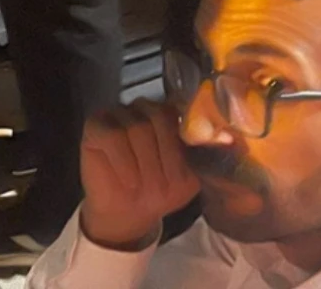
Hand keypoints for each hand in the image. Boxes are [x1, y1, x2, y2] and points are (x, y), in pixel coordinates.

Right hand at [79, 101, 200, 250]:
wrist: (128, 211)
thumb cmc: (159, 191)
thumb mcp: (189, 177)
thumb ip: (202, 155)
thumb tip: (225, 140)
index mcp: (170, 115)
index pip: (183, 110)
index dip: (185, 142)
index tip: (186, 170)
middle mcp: (144, 108)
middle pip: (159, 117)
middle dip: (164, 157)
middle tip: (162, 187)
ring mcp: (118, 113)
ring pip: (136, 127)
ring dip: (144, 165)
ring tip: (142, 187)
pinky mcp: (95, 125)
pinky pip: (112, 135)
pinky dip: (123, 162)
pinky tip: (129, 181)